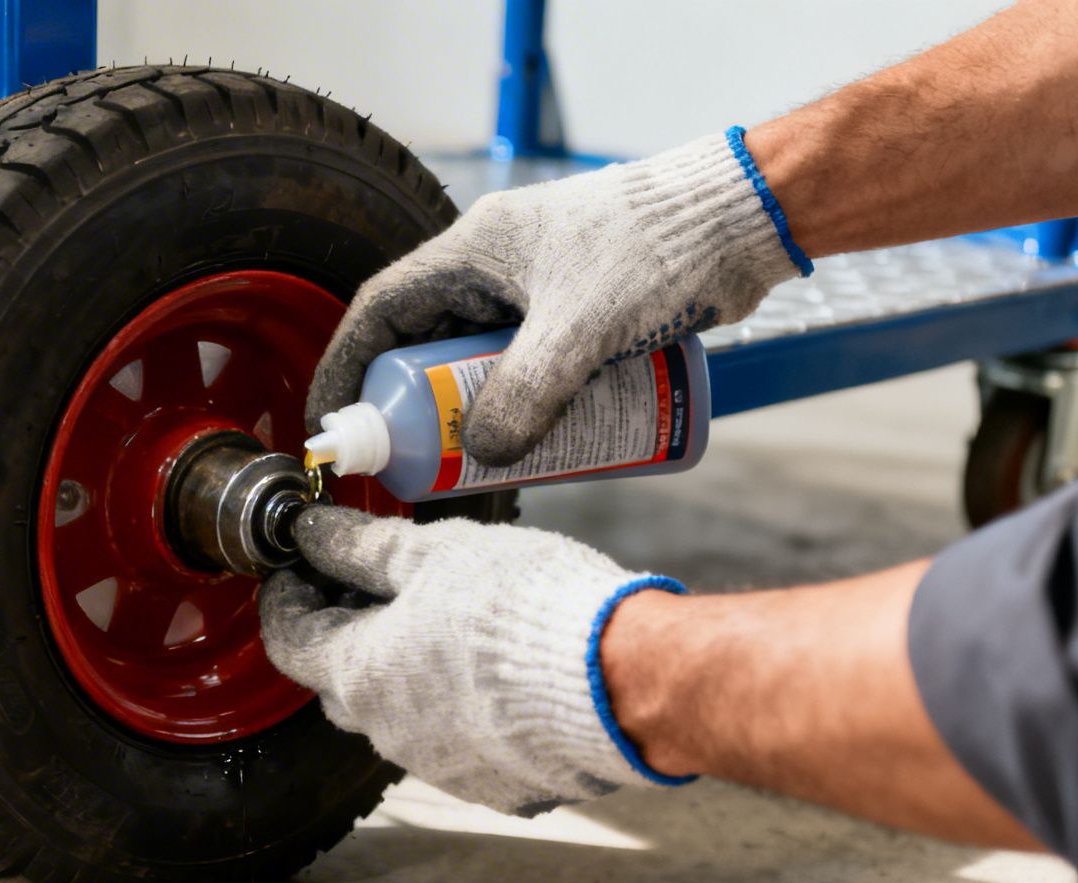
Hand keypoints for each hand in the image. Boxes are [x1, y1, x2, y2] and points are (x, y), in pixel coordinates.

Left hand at [259, 506, 691, 815]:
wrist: (618, 680)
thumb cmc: (522, 609)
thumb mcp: (433, 554)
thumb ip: (362, 547)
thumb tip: (310, 531)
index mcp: (359, 674)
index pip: (288, 640)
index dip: (284, 596)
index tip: (296, 566)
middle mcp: (387, 733)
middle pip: (338, 682)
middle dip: (342, 634)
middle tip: (367, 585)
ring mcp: (440, 767)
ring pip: (397, 717)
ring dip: (401, 674)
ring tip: (438, 623)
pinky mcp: (494, 786)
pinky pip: (453, 745)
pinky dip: (453, 708)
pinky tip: (487, 672)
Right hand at [307, 132, 802, 464]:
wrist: (741, 221)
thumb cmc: (657, 253)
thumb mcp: (580, 331)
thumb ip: (527, 394)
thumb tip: (483, 454)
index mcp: (474, 249)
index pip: (382, 309)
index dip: (350, 367)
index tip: (336, 421)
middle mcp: (496, 266)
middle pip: (427, 342)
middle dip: (418, 406)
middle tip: (418, 460)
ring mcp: (537, 288)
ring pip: (480, 359)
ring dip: (474, 411)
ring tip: (477, 466)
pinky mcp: (578, 310)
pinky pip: (528, 365)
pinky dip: (522, 404)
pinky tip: (535, 443)